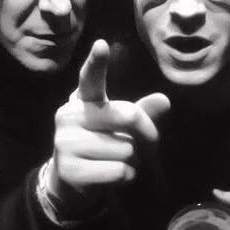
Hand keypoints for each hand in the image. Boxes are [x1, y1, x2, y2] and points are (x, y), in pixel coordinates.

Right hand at [47, 40, 169, 216]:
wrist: (70, 185)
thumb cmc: (102, 148)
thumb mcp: (121, 127)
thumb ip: (142, 112)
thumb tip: (165, 100)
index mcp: (83, 100)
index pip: (91, 78)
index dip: (97, 62)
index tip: (102, 45)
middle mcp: (69, 115)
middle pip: (128, 116)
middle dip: (146, 135)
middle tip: (143, 146)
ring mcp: (65, 142)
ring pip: (126, 149)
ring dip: (132, 161)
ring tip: (116, 162)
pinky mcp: (70, 169)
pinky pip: (119, 171)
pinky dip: (125, 178)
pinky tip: (111, 178)